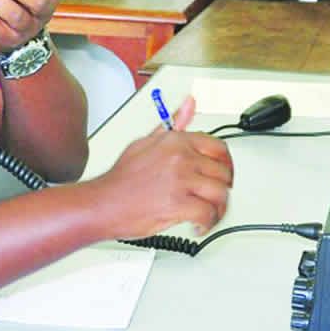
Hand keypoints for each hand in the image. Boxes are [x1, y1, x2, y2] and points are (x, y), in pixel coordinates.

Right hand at [90, 96, 233, 238]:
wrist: (103, 203)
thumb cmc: (122, 178)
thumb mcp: (146, 141)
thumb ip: (173, 124)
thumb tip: (189, 104)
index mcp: (176, 141)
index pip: (218, 148)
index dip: (226, 164)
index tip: (224, 174)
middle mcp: (181, 157)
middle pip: (223, 173)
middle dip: (222, 189)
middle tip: (215, 199)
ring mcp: (180, 180)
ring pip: (220, 194)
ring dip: (218, 209)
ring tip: (209, 215)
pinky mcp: (178, 204)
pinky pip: (208, 214)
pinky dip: (207, 224)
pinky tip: (198, 225)